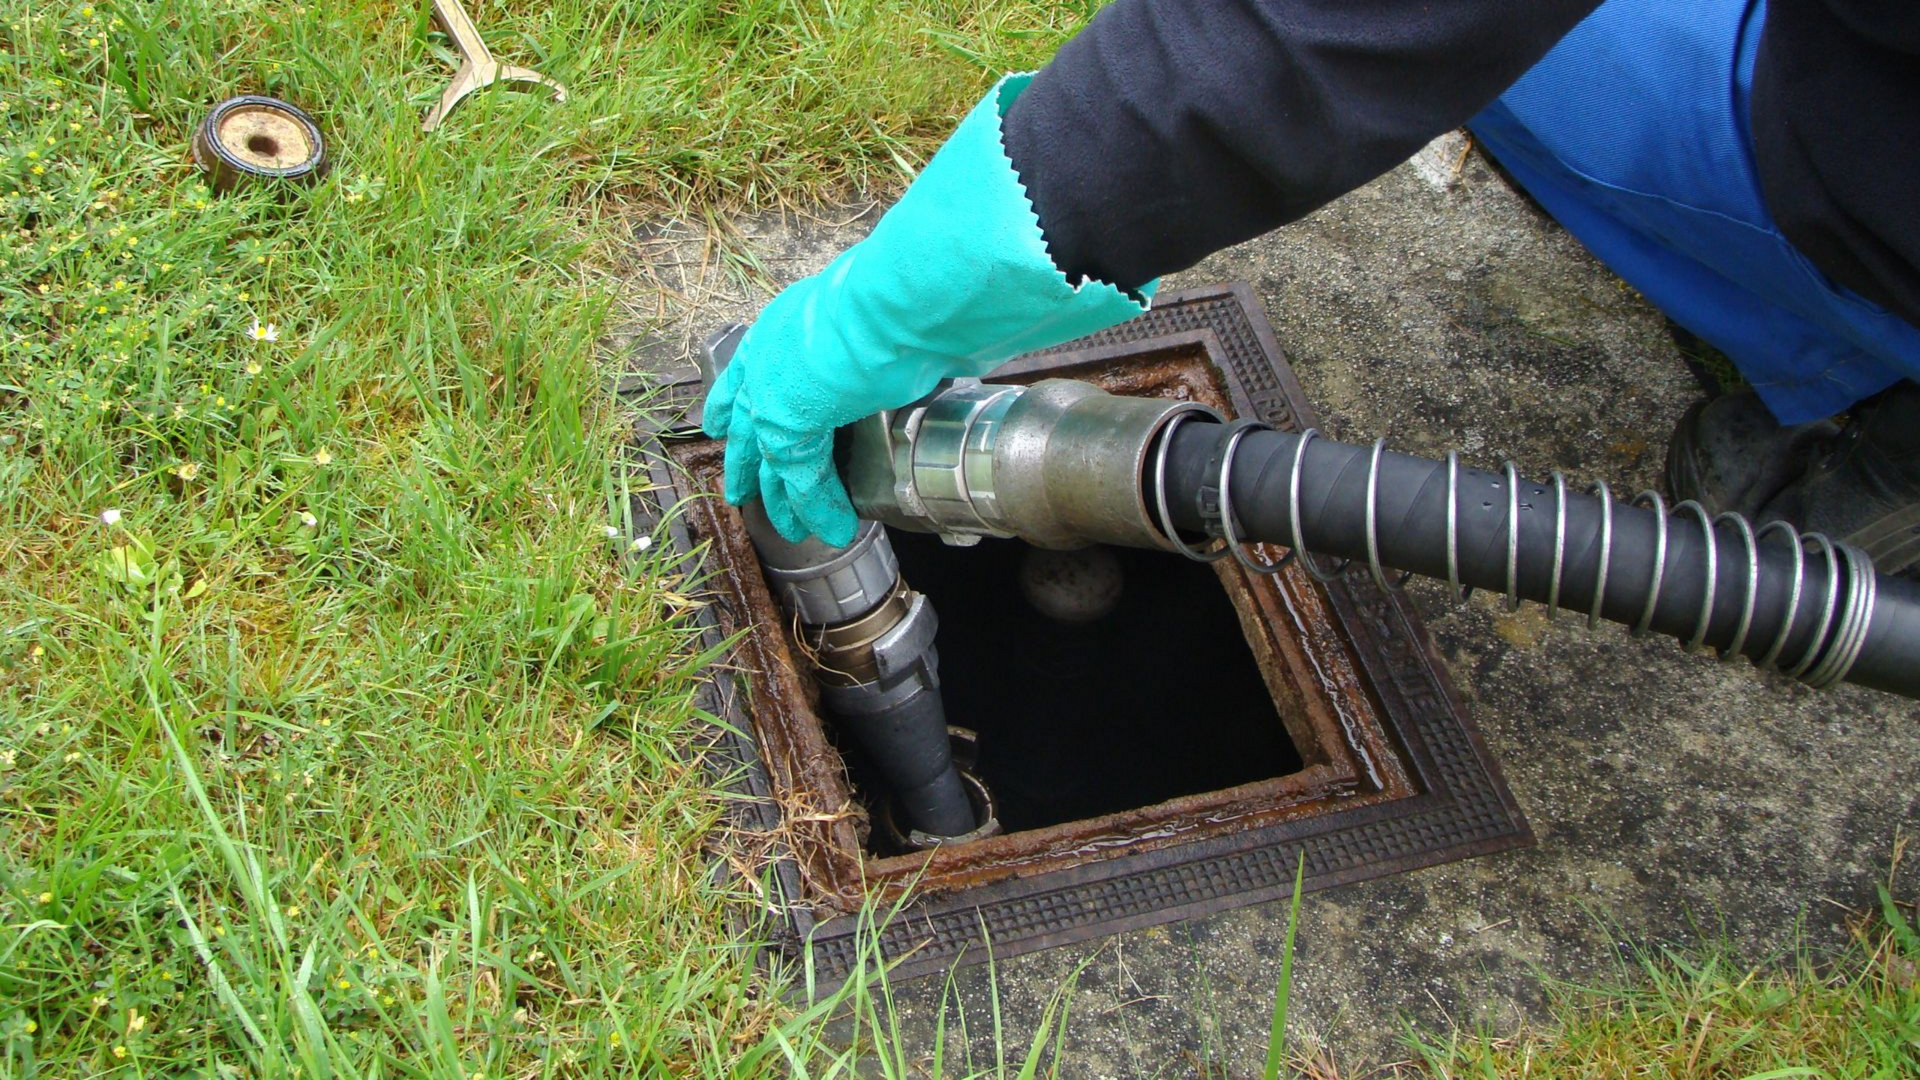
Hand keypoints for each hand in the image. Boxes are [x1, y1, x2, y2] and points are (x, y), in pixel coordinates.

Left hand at [701, 73, 1152, 543]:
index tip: (724, 422)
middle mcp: (771, 354)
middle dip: (745, 461)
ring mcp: (774, 388)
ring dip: (782, 498)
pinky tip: (833, 528)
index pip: (746, 369)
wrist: (907, 296)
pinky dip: (819, 506)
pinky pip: (802, 478)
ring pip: (771, 459)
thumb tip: (923, 345)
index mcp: (788, 320)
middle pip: (745, 421)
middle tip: (739, 490)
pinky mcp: (791, 424)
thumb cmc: (913, 290)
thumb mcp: (887, 316)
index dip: (734, 401)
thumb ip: (886, 340)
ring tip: (789, 529)